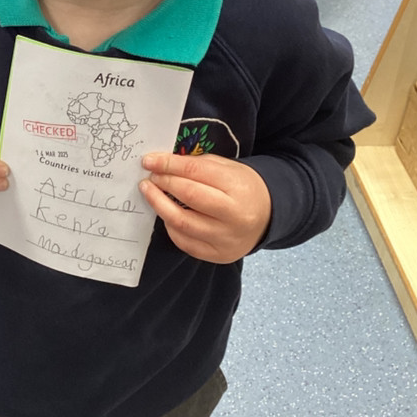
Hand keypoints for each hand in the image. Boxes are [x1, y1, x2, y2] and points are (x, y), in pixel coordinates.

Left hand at [139, 152, 271, 263]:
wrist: (268, 216)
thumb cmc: (242, 187)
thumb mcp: (227, 168)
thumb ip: (196, 165)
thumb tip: (161, 164)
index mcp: (237, 187)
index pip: (195, 171)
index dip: (168, 165)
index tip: (149, 161)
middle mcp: (234, 215)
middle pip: (188, 196)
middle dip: (163, 184)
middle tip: (149, 178)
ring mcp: (226, 238)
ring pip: (182, 222)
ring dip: (159, 205)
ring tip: (150, 193)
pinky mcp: (218, 255)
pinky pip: (184, 242)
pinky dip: (170, 226)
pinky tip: (166, 215)